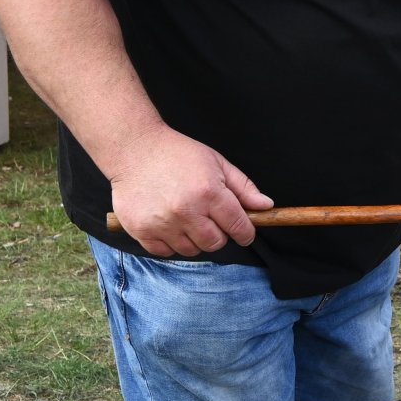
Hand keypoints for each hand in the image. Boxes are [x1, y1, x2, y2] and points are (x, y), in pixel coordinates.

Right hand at [107, 129, 272, 258]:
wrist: (134, 148)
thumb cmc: (178, 153)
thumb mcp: (217, 162)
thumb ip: (243, 187)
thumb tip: (266, 206)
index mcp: (209, 192)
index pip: (239, 226)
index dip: (245, 232)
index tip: (244, 232)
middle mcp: (186, 211)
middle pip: (215, 243)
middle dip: (219, 234)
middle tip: (210, 219)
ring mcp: (163, 223)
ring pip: (191, 250)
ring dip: (194, 239)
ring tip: (187, 218)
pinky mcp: (142, 230)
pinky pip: (166, 252)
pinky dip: (171, 243)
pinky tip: (169, 224)